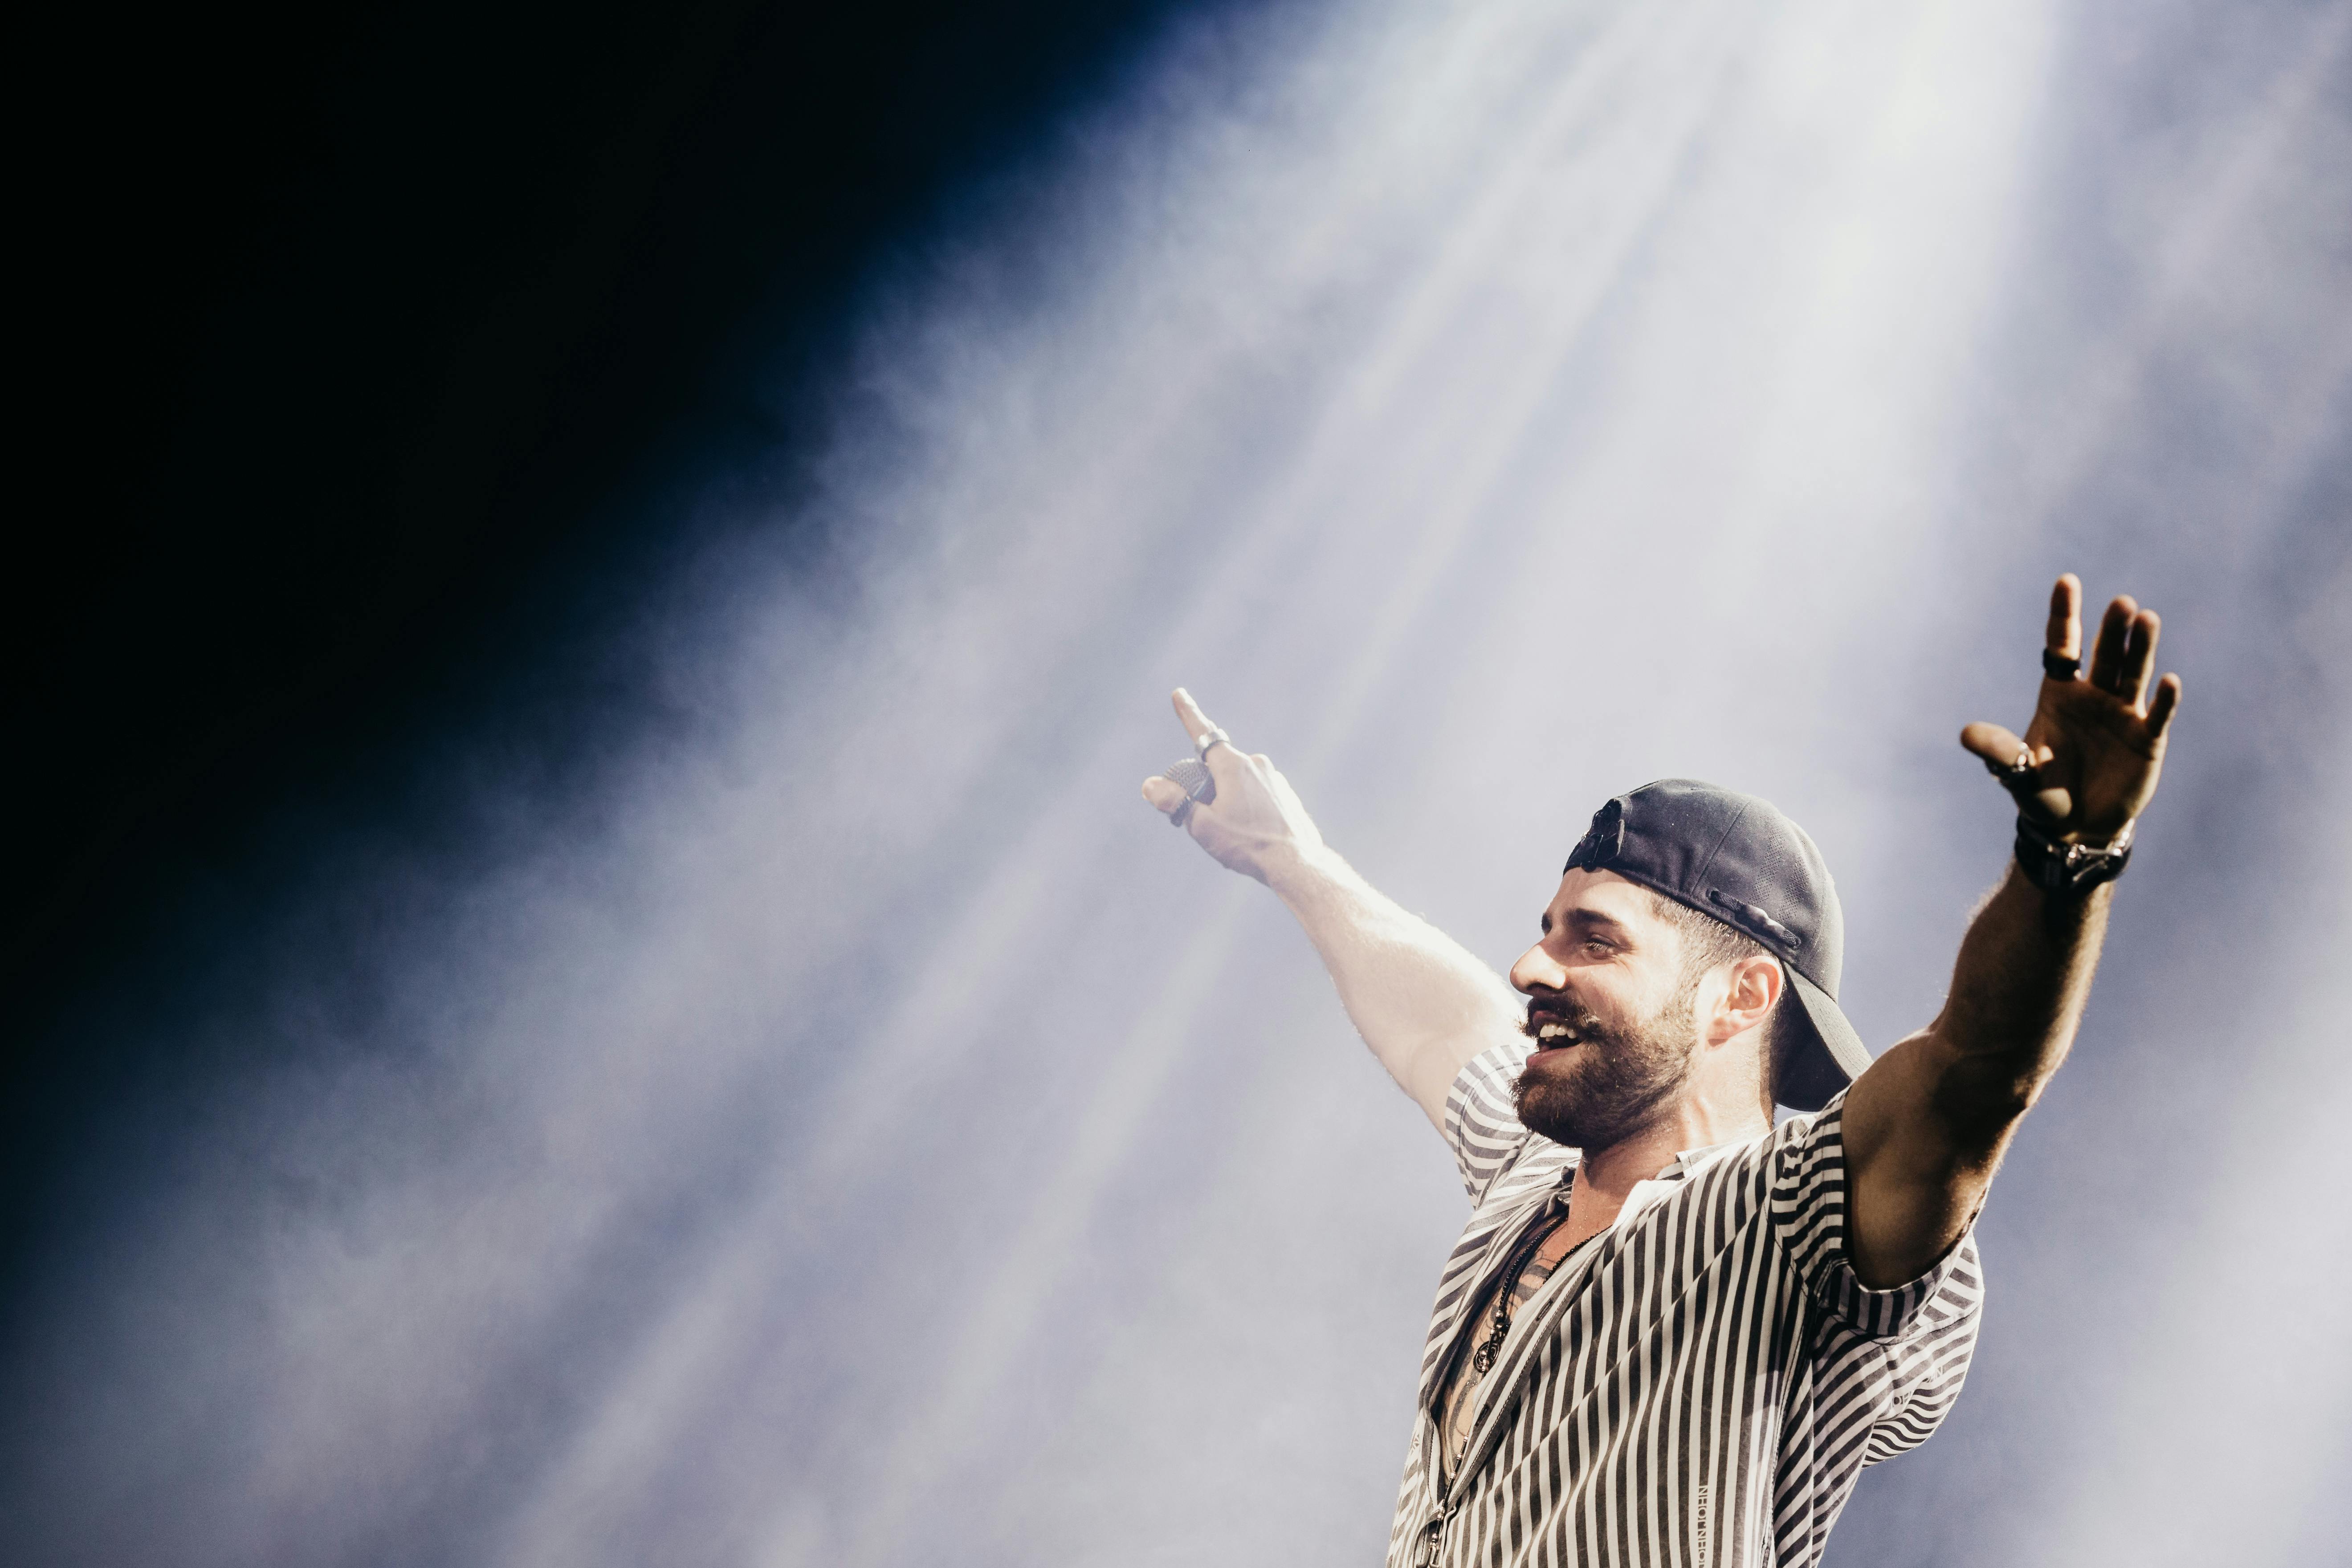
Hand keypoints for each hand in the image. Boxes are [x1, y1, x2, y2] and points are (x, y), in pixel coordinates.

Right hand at [1140, 689, 1326, 882]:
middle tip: (1209, 821)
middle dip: (1207, 788)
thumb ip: (1175, 802)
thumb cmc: (1248, 845)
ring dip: (1230, 801)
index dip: (1188, 714)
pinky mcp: (1286, 794)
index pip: (1203, 733)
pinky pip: (1258, 795)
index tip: (1179, 694)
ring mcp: (1274, 778)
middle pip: (1218, 769)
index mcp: (1233, 765)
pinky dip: (1249, 809)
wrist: (1296, 864)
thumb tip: (1150, 785)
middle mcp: (1256, 764)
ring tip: (1237, 835)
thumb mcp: (1203, 826)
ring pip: (1239, 784)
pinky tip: (1253, 835)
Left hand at [1960, 574, 2181, 841]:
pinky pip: (2158, 715)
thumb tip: (1965, 735)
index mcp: (2060, 692)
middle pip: (2105, 655)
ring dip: (2141, 650)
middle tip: (2121, 603)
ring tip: (2147, 620)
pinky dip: (2165, 699)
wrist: (2074, 827)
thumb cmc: (2042, 792)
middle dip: (2112, 630)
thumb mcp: (2016, 772)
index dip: (2065, 615)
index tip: (2066, 581)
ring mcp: (2124, 714)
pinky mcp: (2147, 739)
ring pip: (2134, 674)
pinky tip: (2170, 682)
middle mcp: (2094, 695)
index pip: (2063, 645)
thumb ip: (1998, 751)